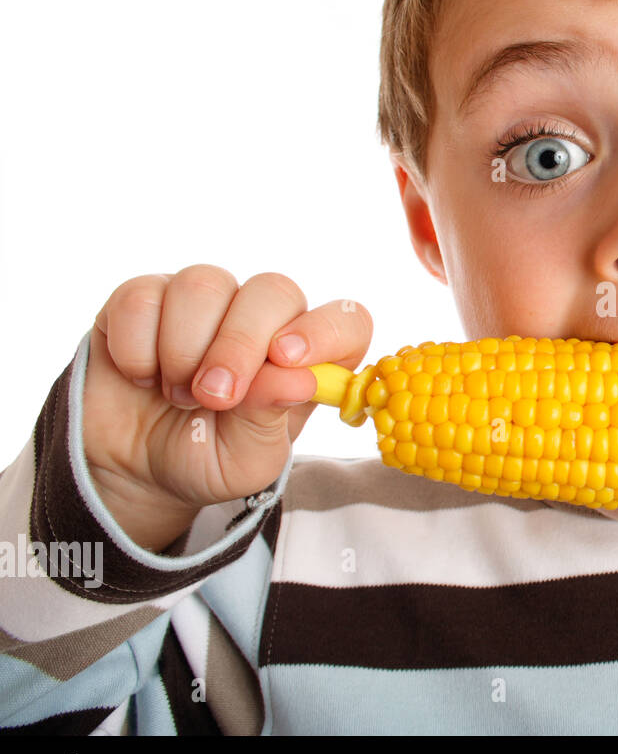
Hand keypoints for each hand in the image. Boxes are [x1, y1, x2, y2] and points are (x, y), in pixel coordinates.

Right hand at [85, 264, 371, 550]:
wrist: (135, 468)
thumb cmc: (206, 457)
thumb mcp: (246, 457)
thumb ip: (270, 419)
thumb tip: (298, 379)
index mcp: (305, 357)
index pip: (346, 321)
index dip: (324, 331)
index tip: (289, 359)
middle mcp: (261, 317)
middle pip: (272, 290)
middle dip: (241, 343)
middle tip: (215, 396)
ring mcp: (203, 301)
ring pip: (203, 285)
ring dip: (184, 349)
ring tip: (178, 396)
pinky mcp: (143, 298)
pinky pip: (141, 298)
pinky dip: (137, 347)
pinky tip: (141, 377)